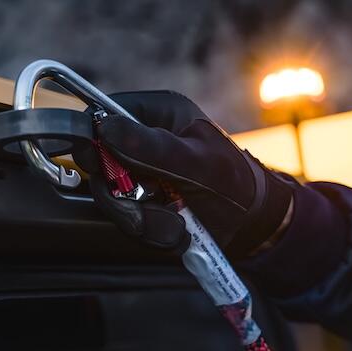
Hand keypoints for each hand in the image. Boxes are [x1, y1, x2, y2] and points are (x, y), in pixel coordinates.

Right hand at [75, 90, 293, 257]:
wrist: (256, 228)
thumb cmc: (238, 186)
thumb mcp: (196, 164)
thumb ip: (151, 147)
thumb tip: (106, 128)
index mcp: (159, 115)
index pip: (105, 115)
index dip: (96, 140)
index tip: (100, 165)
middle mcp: (145, 142)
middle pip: (101, 164)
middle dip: (124, 196)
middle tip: (150, 206)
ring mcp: (142, 175)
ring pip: (113, 199)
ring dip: (144, 221)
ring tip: (178, 224)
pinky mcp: (143, 204)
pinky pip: (129, 221)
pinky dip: (153, 234)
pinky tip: (179, 231)